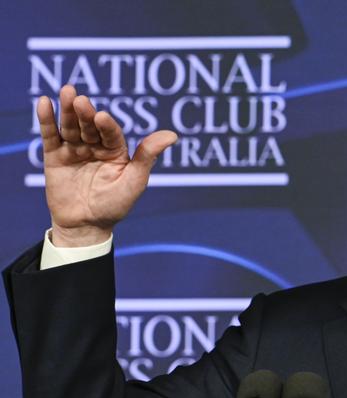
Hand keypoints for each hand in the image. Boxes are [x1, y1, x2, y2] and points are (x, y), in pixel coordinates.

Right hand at [38, 85, 177, 246]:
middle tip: (80, 100)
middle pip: (89, 126)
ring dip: (67, 110)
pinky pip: (51, 136)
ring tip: (67, 92)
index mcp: (116, 151)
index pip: (111, 133)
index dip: (106, 125)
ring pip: (70, 127)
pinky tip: (44, 102)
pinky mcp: (55, 156)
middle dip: (85, 113)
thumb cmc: (115, 205)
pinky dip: (47, 120)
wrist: (86, 226)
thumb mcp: (134, 181)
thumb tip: (173, 134)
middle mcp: (96, 147)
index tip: (102, 117)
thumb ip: (148, 156)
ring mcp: (75, 150)